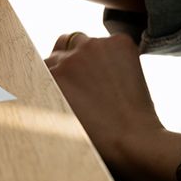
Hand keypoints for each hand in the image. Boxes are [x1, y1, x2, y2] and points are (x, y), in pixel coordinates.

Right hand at [46, 32, 180, 180]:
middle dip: (71, 62)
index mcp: (49, 73)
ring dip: (89, 54)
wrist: (133, 140)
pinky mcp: (119, 43)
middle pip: (62, 47)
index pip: (47, 62)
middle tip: (88, 83)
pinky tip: (122, 75)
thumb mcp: (57, 112)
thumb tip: (49, 76)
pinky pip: (112, 42)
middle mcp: (67, 56)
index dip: (58, 73)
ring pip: (84, 40)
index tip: (69, 84)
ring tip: (105, 78)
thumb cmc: (95, 136)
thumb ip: (49, 89)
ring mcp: (94, 46)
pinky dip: (116, 54)